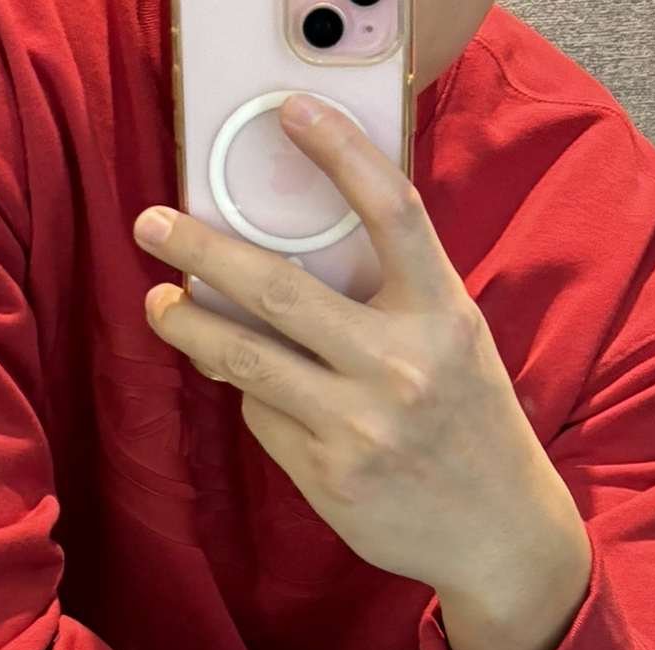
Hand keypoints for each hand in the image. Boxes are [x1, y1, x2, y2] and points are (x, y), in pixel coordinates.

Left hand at [133, 97, 590, 649]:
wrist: (501, 532)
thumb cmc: (470, 424)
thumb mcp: (454, 342)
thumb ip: (394, 298)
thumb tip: (292, 267)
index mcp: (443, 314)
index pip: (391, 211)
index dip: (340, 153)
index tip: (289, 111)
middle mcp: (401, 365)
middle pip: (278, 291)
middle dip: (203, 251)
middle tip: (152, 226)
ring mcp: (360, 426)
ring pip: (247, 361)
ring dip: (190, 328)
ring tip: (161, 306)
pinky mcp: (329, 478)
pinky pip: (264, 420)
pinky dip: (252, 399)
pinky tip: (254, 390)